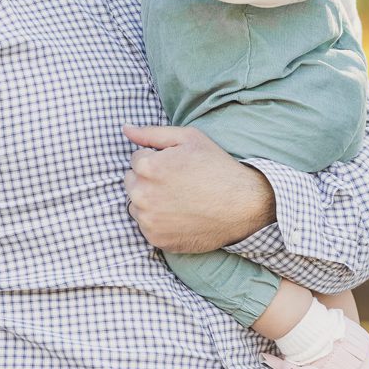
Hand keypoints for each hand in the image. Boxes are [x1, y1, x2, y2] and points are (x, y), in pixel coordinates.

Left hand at [121, 123, 275, 252]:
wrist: (243, 205)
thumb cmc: (217, 167)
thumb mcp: (188, 138)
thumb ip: (151, 133)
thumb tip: (125, 129)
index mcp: (147, 167)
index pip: (136, 159)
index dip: (157, 160)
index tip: (177, 166)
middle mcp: (141, 195)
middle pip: (131, 182)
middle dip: (148, 180)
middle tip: (178, 183)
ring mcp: (148, 220)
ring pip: (136, 205)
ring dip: (150, 201)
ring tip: (179, 199)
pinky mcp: (157, 239)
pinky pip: (146, 226)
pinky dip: (158, 221)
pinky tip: (179, 215)